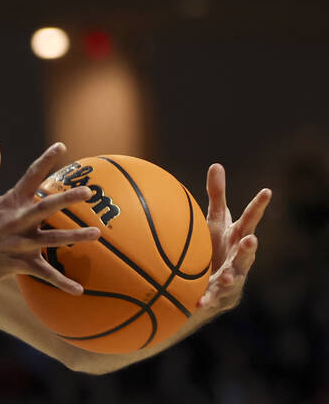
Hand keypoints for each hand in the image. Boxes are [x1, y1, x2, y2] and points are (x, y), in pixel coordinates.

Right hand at [0, 142, 100, 294]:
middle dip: (67, 199)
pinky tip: (79, 289)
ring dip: (75, 237)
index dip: (46, 160)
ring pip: (51, 239)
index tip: (61, 146)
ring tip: (97, 233)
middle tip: (88, 192)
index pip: (30, 176)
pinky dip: (62, 282)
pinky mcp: (19, 263)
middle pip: (46, 207)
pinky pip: (44, 273)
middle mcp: (17, 220)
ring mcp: (19, 242)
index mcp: (9, 201)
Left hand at [196, 163, 270, 311]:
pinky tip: (198, 302)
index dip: (259, 206)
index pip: (250, 219)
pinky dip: (206, 298)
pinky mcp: (221, 293)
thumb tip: (217, 165)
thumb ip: (217, 195)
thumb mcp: (216, 219)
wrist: (216, 279)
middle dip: (249, 247)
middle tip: (251, 240)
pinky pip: (212, 296)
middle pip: (246, 252)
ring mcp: (233, 276)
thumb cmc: (217, 244)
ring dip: (231, 276)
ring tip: (226, 276)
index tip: (267, 191)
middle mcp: (239, 257)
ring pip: (234, 276)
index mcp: (238, 237)